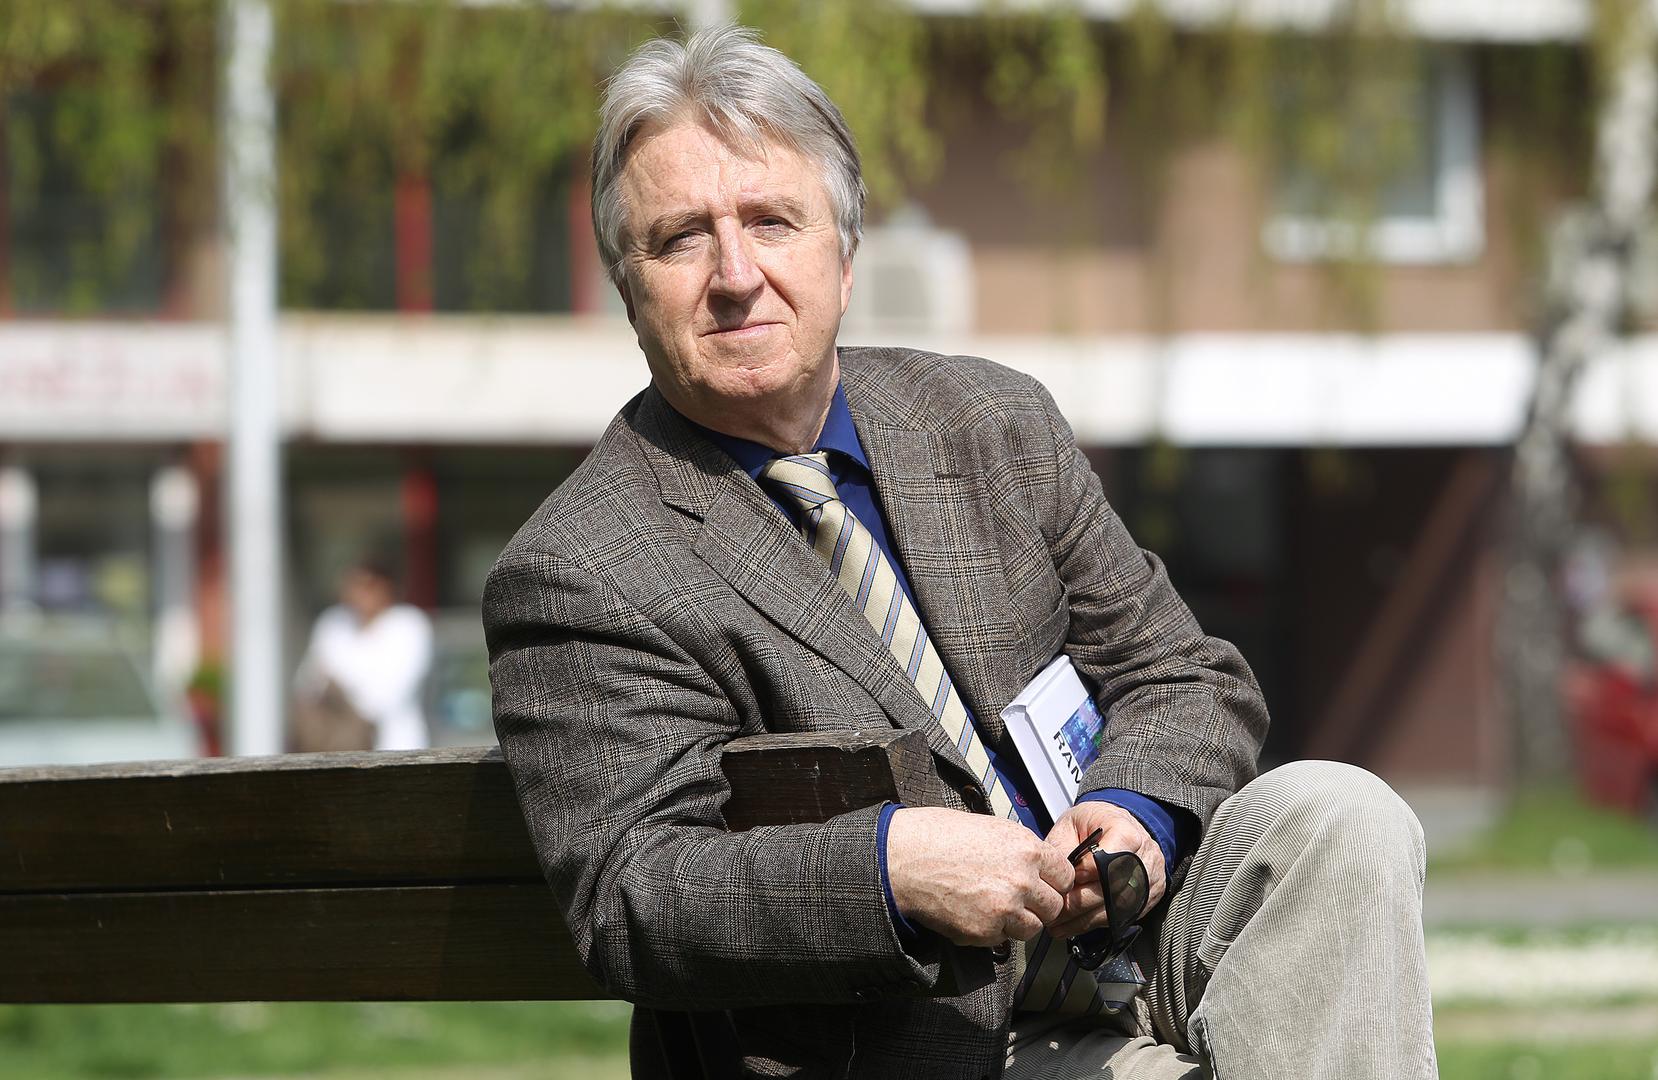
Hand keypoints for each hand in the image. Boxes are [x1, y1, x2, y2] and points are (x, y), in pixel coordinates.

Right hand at [886, 807, 1074, 946]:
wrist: (904, 859)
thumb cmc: (937, 837)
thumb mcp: (990, 828)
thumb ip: (1019, 849)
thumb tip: (1035, 865)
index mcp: (1027, 849)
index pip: (1065, 875)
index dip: (1053, 880)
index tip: (1044, 884)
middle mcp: (1022, 880)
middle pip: (1054, 906)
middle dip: (1039, 905)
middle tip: (1020, 900)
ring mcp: (1005, 909)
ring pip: (1032, 928)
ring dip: (1019, 922)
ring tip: (996, 908)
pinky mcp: (985, 932)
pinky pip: (1002, 939)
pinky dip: (992, 931)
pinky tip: (974, 913)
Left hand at [1044, 801, 1165, 939]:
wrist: (1121, 824)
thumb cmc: (1095, 823)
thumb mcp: (1072, 822)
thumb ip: (1062, 848)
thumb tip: (1054, 877)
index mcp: (1125, 833)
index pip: (1104, 862)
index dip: (1080, 875)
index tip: (1063, 881)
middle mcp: (1143, 857)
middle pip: (1109, 890)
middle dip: (1077, 904)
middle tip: (1054, 911)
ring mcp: (1149, 879)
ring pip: (1115, 909)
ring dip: (1083, 920)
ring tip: (1059, 924)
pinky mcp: (1148, 897)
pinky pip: (1121, 917)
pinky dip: (1095, 923)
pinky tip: (1075, 925)